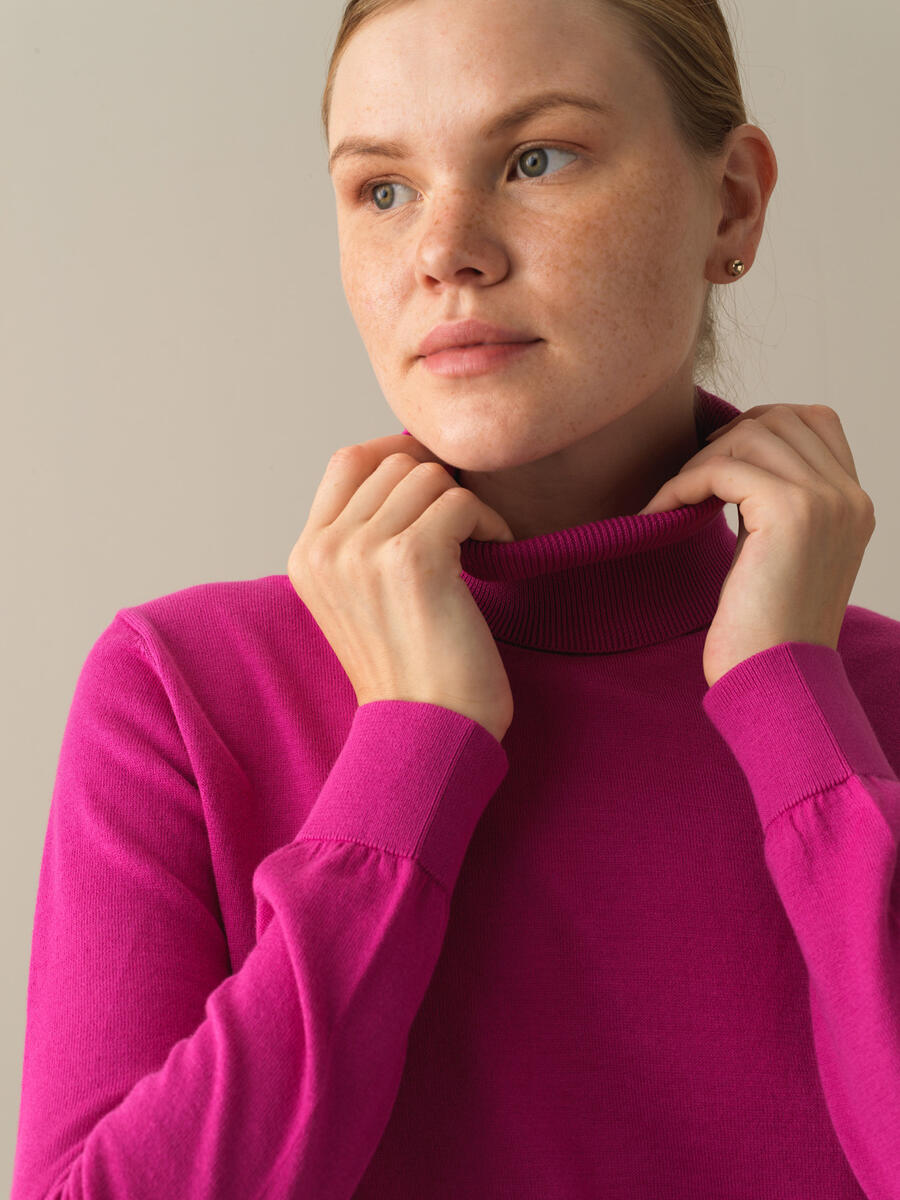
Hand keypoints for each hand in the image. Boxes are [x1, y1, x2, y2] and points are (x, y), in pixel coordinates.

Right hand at [287, 433, 516, 742]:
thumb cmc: (412, 669)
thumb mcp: (362, 597)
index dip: (401, 458)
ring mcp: (362, 552)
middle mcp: (325, 549)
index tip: (438, 492)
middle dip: (440, 488)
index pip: (348, 460)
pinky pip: (461, 501)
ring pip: (429, 477)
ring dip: (466, 506)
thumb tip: (410, 465)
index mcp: (307, 555)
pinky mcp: (409, 559)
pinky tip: (496, 553)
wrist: (428, 733)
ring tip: (475, 547)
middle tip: (463, 530)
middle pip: (394, 462)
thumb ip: (364, 537)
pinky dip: (490, 523)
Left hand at [636, 404, 875, 687]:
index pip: (816, 421)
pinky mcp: (789, 511)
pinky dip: (681, 484)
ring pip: (751, 434)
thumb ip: (777, 506)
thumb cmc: (766, 632)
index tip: (718, 461)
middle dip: (726, 438)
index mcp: (854, 505)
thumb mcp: (783, 556)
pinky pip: (720, 467)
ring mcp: (825, 501)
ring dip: (700, 461)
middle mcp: (849, 497)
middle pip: (782, 417)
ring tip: (674, 501)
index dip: (760, 427)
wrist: (775, 680)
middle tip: (691, 481)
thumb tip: (731, 460)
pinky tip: (658, 514)